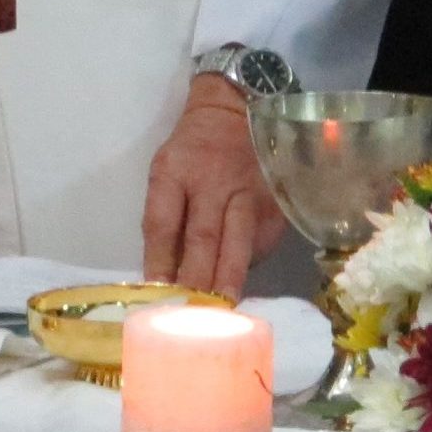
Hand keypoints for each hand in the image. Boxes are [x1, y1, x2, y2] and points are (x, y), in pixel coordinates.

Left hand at [141, 76, 286, 299]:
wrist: (237, 110)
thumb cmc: (192, 150)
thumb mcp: (167, 170)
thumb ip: (166, 217)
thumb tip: (165, 275)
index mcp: (174, 172)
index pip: (163, 224)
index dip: (160, 263)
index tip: (157, 298)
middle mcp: (212, 183)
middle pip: (203, 239)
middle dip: (196, 281)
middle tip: (189, 320)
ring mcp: (248, 193)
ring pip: (238, 244)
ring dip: (228, 281)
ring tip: (220, 313)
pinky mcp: (273, 203)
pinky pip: (260, 243)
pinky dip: (248, 267)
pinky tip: (239, 285)